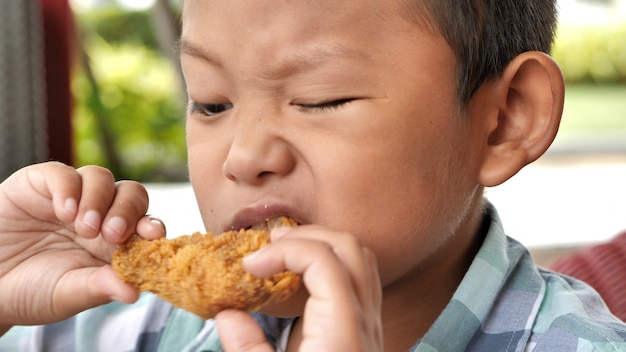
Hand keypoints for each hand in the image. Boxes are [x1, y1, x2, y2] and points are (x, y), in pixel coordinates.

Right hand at [0, 162, 164, 330]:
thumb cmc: (29, 291)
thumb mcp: (66, 294)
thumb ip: (98, 288)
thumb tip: (135, 292)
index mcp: (114, 243)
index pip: (146, 224)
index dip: (153, 226)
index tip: (153, 235)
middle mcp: (99, 215)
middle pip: (132, 195)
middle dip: (127, 211)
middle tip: (111, 234)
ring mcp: (72, 198)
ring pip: (102, 178)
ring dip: (99, 200)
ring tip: (82, 227)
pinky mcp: (41, 184)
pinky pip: (63, 174)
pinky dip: (68, 188)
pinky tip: (63, 211)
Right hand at [215, 225, 383, 351]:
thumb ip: (247, 348)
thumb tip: (228, 313)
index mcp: (342, 333)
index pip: (324, 260)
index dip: (283, 251)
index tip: (250, 265)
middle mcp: (365, 323)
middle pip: (349, 247)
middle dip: (305, 236)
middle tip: (268, 245)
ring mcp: (371, 324)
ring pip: (360, 257)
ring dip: (321, 244)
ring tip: (284, 254)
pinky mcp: (367, 330)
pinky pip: (360, 277)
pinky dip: (331, 262)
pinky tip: (301, 277)